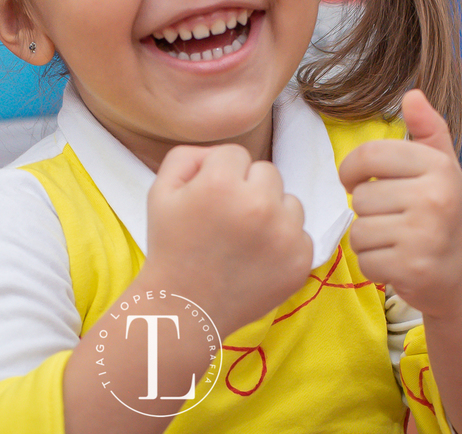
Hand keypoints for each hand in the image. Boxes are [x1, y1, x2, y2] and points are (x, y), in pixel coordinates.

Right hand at [146, 144, 313, 334]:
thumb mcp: (160, 191)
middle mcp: (258, 205)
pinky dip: (284, 243)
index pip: (235, 154)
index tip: (208, 200)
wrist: (186, 308)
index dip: (218, 175)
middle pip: (267, 172)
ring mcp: (285, 235)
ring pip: (290, 201)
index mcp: (221, 184)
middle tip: (227, 219)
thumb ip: (187, 156)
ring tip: (244, 238)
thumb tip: (218, 154)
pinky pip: (301, 233)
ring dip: (271, 213)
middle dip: (248, 188)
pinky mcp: (301, 261)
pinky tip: (258, 258)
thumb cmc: (171, 246)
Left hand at [338, 90, 461, 318]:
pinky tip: (399, 263)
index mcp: (437, 167)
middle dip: (369, 212)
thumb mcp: (442, 168)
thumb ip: (428, 130)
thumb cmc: (447, 214)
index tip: (355, 181)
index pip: (369, 154)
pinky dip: (375, 266)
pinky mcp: (413, 268)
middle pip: (361, 198)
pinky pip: (365, 261)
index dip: (351, 168)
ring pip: (359, 231)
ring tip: (397, 241)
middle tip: (395, 220)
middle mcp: (434, 197)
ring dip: (370, 240)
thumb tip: (412, 94)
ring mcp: (425, 235)